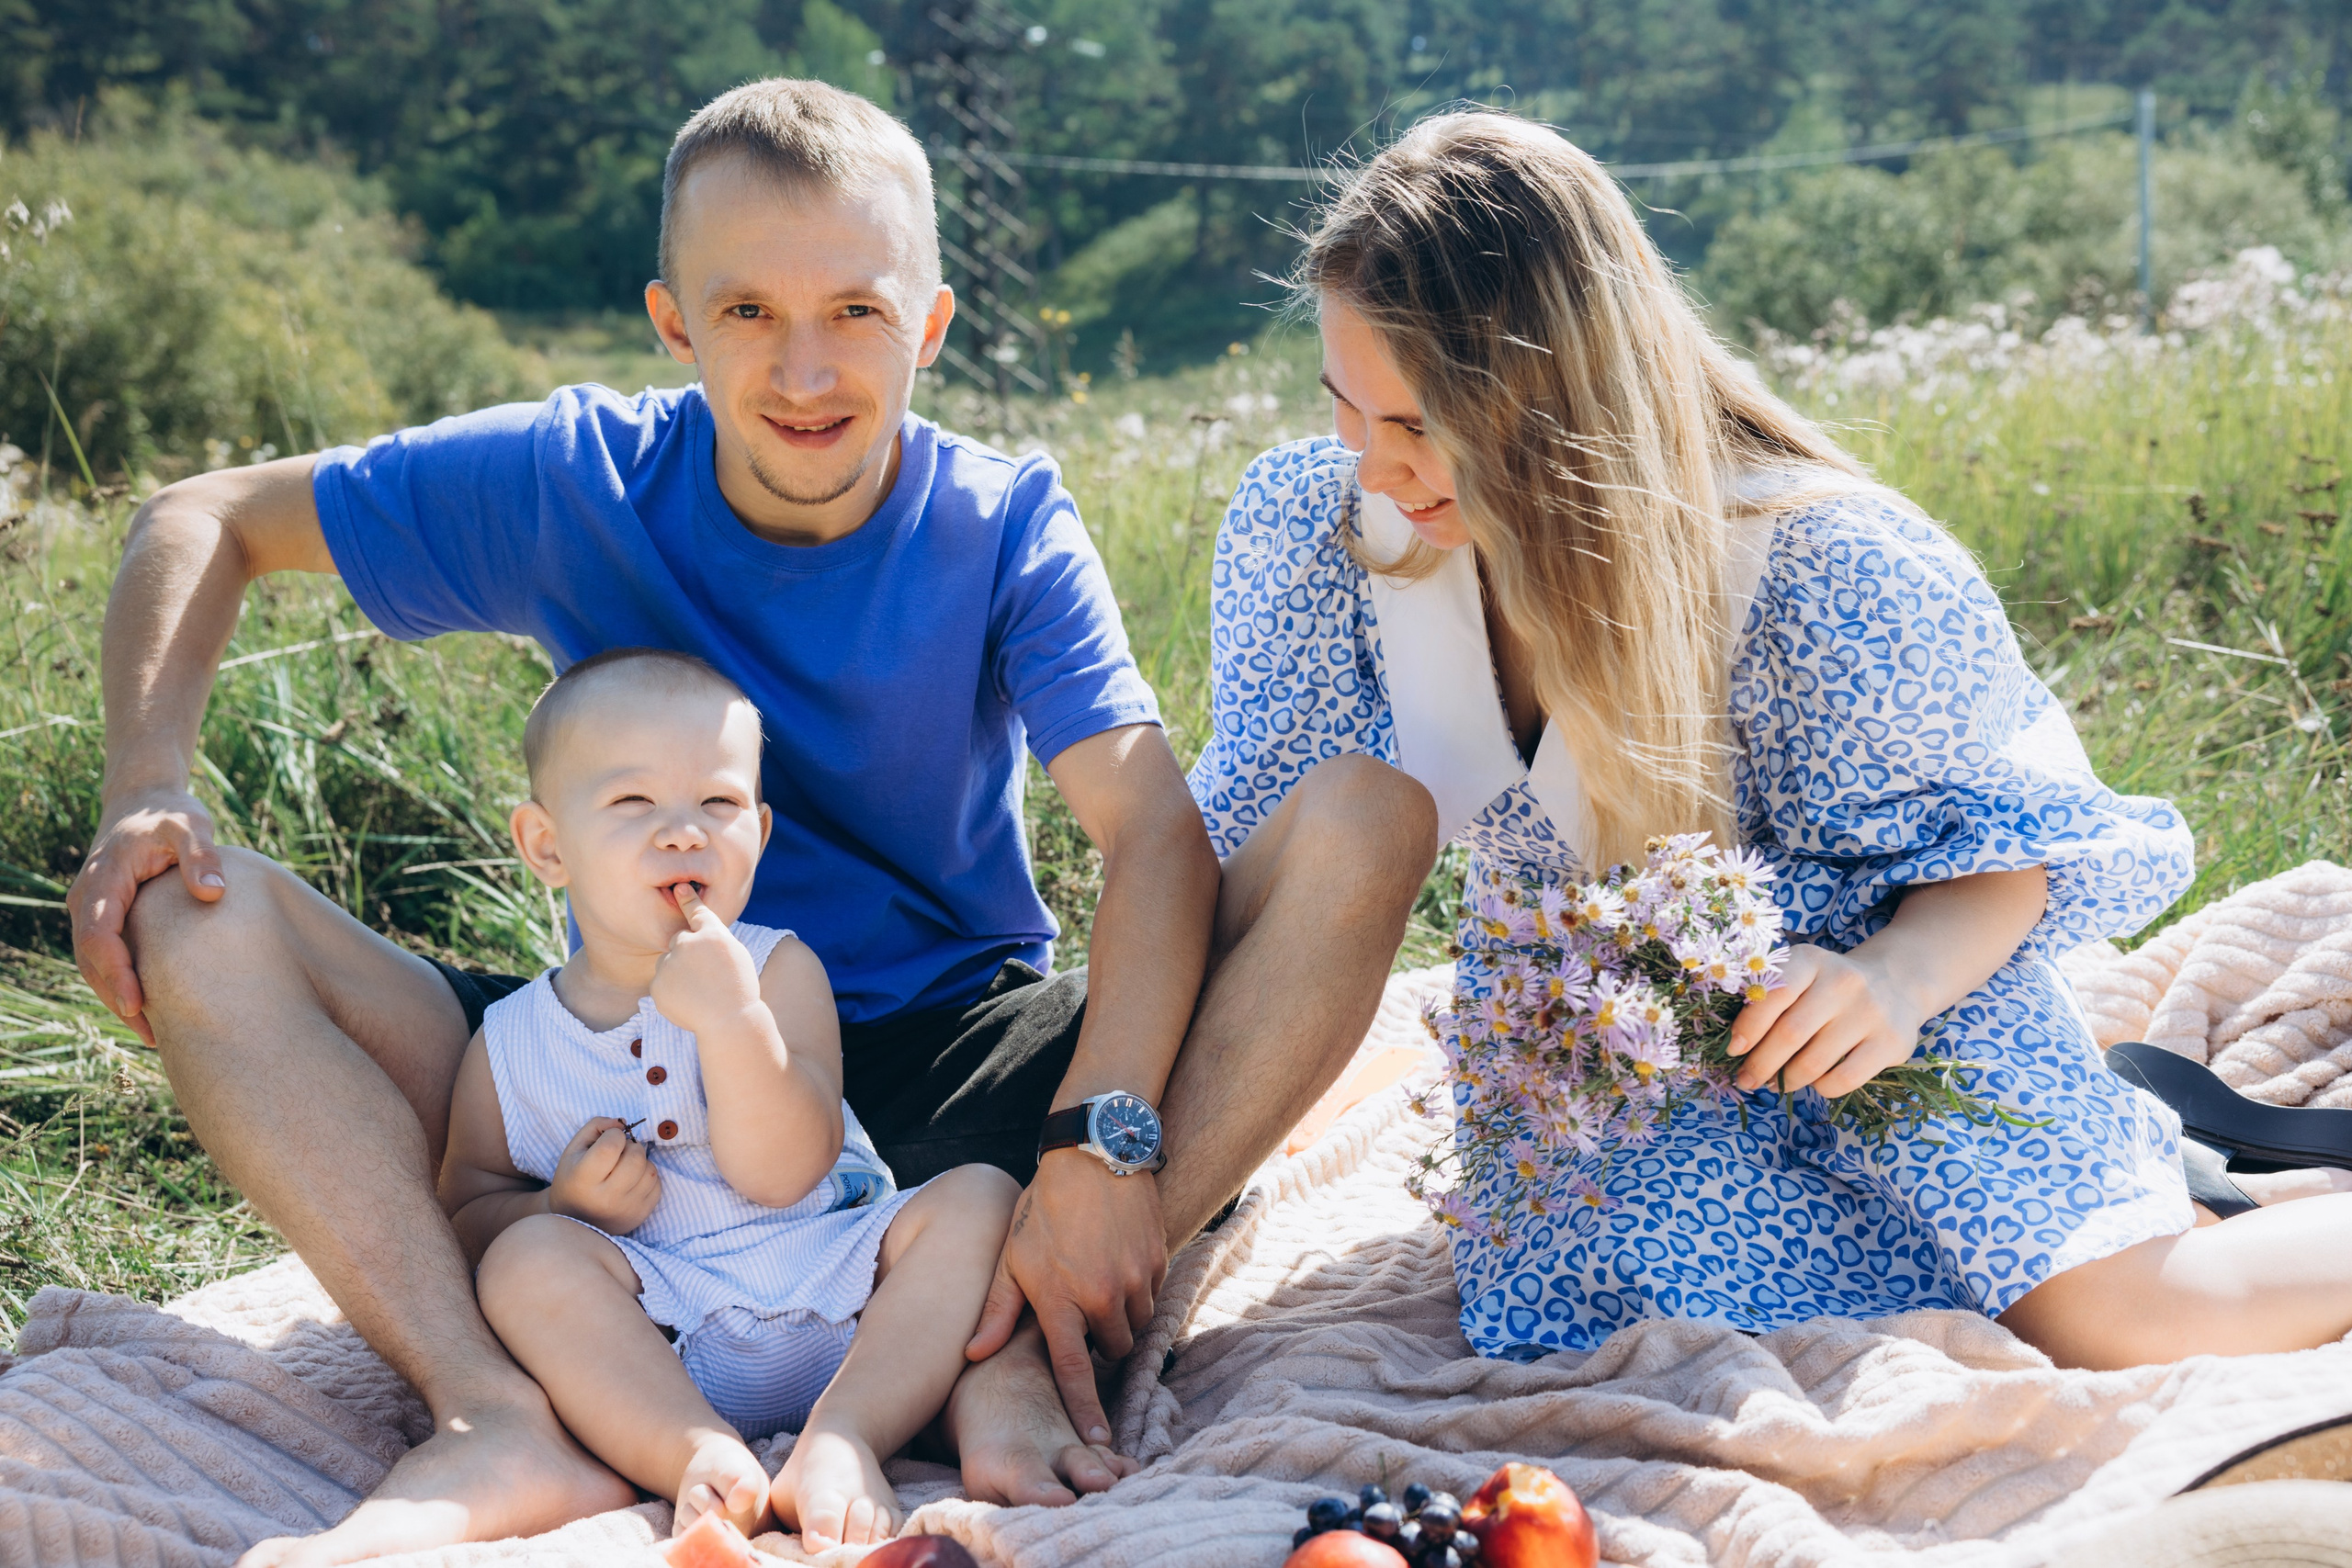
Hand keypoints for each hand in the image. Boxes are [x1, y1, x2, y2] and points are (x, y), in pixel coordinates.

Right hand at [67, 785, 226, 1044]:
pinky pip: (104, 956)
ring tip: (154, 1034)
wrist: (144, 801)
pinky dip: (120, 983)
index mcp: (104, 878)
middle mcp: (88, 898)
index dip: (115, 972)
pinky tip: (151, 1009)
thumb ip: (200, 854)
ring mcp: (92, 909)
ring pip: (93, 963)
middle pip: (90, 959)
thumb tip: (213, 893)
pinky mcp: (104, 917)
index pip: (98, 935)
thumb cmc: (171, 814)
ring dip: (117, 997)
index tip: (138, 1003)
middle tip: (152, 1034)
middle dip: (116, 997)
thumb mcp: (191, 824)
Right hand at [547, 1117, 661, 1232]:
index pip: (611, 1146)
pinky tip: (632, 1182)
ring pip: (650, 1170)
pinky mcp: (640, 1215)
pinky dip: (647, 1177)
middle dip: (631, 1147)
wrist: (575, 1220)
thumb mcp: (574, 1149)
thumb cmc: (574, 1178)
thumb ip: (596, 1126)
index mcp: (583, 1179)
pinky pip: (657, 1185)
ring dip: (641, 1162)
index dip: (614, 1135)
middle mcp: (606, 1197)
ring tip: (624, 1168)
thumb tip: (623, 1123)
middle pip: (636, 1157)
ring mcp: (626, 1209)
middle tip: (619, 1153)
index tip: (608, 1140)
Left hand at [649, 885, 763, 1038]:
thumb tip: (695, 939)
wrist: (729, 1021)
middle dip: (686, 953)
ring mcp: (670, 964)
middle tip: (705, 975)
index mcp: (712, 934)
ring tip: (699, 992)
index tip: (678, 888)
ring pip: (668, 963)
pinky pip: (662, 984)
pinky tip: (689, 1003)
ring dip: (678, 973)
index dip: (687, 899)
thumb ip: (714, 942)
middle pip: (679, 941)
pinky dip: (672, 992)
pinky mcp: (657, 985)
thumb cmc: (740, 990)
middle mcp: (688, 943)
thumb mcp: (736, 956)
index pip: (696, 911)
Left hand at [965, 1149, 1166, 1446]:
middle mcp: (1104, 1297)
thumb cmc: (1044, 1208)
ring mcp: (1136, 1279)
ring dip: (1121, 1319)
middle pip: (1114, 1351)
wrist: (1093, 1156)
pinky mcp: (1159, 1260)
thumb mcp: (1012, 1258)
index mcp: (1062, 1302)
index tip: (1099, 1440)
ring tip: (1098, 1285)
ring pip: (1137, 1325)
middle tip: (1082, 1316)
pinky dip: (1138, 1292)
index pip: (1077, 1372)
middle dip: (1101, 1345)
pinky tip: (1117, 1264)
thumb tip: (974, 1354)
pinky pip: (1153, 1296)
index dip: (1087, 1410)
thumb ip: (998, 1312)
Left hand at [1728, 943, 1928, 1097]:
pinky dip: (1821, 1088)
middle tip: (1747, 1079)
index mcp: (1812, 960)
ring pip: (1814, 1062)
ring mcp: (1871, 1012)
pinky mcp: (1892, 1042)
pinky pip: (1844, 1079)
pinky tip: (1815, 1082)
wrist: (1896, 982)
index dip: (1748, 1026)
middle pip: (1790, 1033)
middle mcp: (1844, 982)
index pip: (1773, 994)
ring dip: (1787, 1080)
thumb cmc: (1829, 986)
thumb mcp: (1802, 974)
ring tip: (1776, 1084)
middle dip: (1760, 1064)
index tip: (1733, 1049)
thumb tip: (1736, 1046)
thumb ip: (1770, 997)